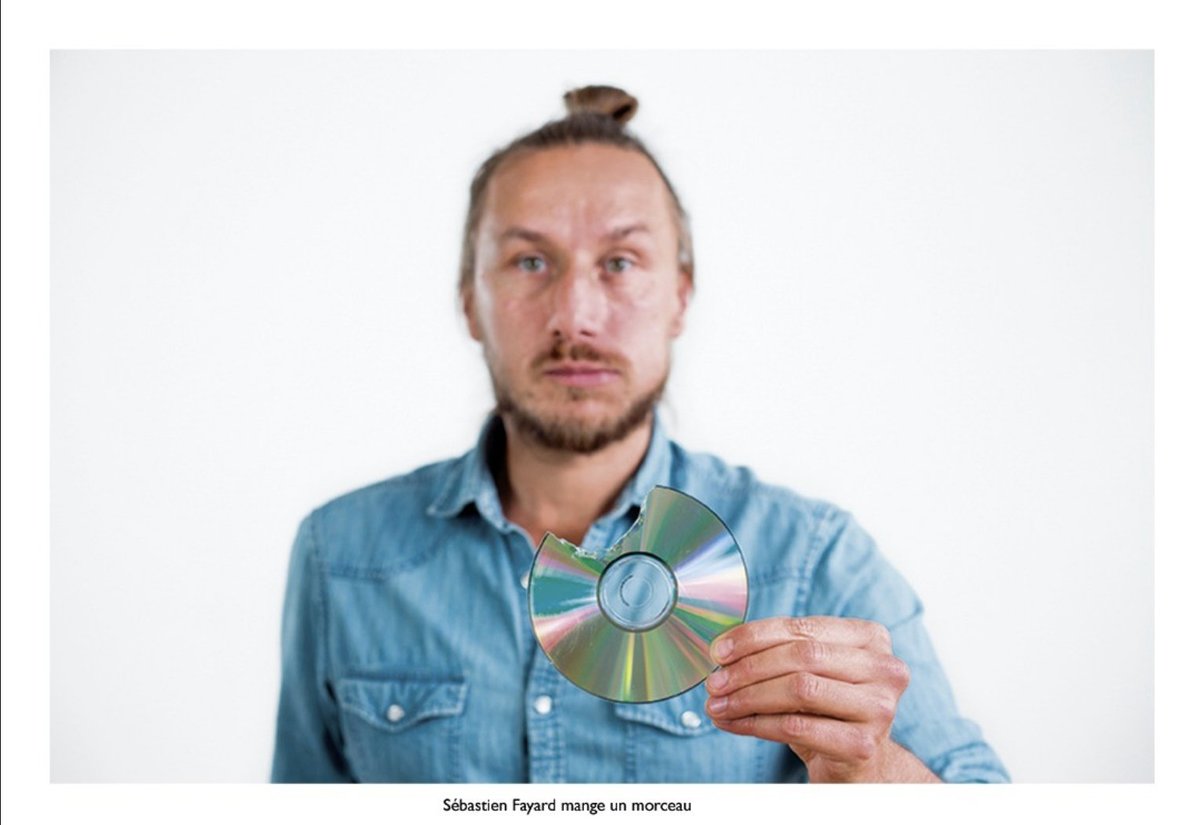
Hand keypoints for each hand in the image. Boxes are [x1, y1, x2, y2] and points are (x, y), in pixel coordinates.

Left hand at [704, 616, 937, 782]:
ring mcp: (879, 708)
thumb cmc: (827, 708)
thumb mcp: (810, 672)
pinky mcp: (863, 745)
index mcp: (871, 637)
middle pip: (802, 656)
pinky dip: (757, 724)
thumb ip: (778, 651)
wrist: (858, 764)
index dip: (754, 636)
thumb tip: (722, 650)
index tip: (717, 650)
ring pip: (800, 689)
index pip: (802, 627)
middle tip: (714, 682)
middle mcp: (884, 668)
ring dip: (748, 697)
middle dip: (748, 668)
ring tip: (718, 705)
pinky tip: (734, 724)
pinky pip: (797, 727)